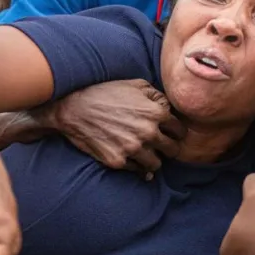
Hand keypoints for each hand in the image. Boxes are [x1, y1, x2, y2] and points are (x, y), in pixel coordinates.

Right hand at [46, 80, 184, 173]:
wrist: (74, 108)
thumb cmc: (105, 93)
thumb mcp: (134, 85)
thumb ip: (157, 96)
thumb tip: (169, 108)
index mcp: (155, 113)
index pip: (180, 131)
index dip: (176, 132)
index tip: (170, 133)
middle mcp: (148, 133)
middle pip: (173, 150)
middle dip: (168, 147)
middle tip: (160, 145)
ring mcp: (133, 149)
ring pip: (157, 164)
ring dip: (153, 158)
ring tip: (145, 152)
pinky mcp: (118, 161)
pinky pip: (137, 170)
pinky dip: (136, 166)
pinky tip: (131, 158)